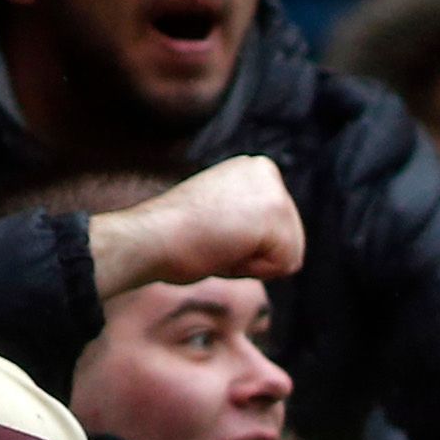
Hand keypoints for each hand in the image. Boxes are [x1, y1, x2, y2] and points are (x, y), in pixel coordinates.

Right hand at [88, 156, 304, 295]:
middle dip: (253, 256)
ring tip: (218, 245)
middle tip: (213, 242)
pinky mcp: (276, 210)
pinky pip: (285, 265)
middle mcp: (267, 170)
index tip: (210, 234)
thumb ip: (243, 220)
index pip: (276, 231)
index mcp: (252, 169)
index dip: (244, 249)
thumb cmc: (172, 237)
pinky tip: (225, 249)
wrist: (150, 237)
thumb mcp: (217, 217)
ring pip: (288, 254)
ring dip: (253, 264)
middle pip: (289, 242)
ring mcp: (274, 188)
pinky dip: (255, 270)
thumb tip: (256, 239)